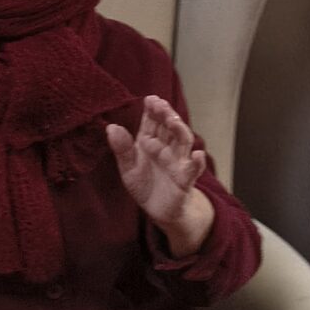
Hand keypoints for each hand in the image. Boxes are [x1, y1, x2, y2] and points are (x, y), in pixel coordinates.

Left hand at [105, 94, 214, 252]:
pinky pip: (194, 169)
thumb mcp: (128, 168)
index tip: (150, 99)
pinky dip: (198, 162)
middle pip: (169, 127)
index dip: (152, 110)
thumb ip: (122, 149)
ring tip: (173, 120)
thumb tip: (110, 127)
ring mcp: (178, 161)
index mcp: (151, 142)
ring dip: (179, 129)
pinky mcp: (186, 179)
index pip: (153, 122)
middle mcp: (167, 147)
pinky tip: (198, 155)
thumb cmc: (145, 184)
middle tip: (160, 104)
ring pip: (183, 141)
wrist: (158, 210)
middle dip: (166, 115)